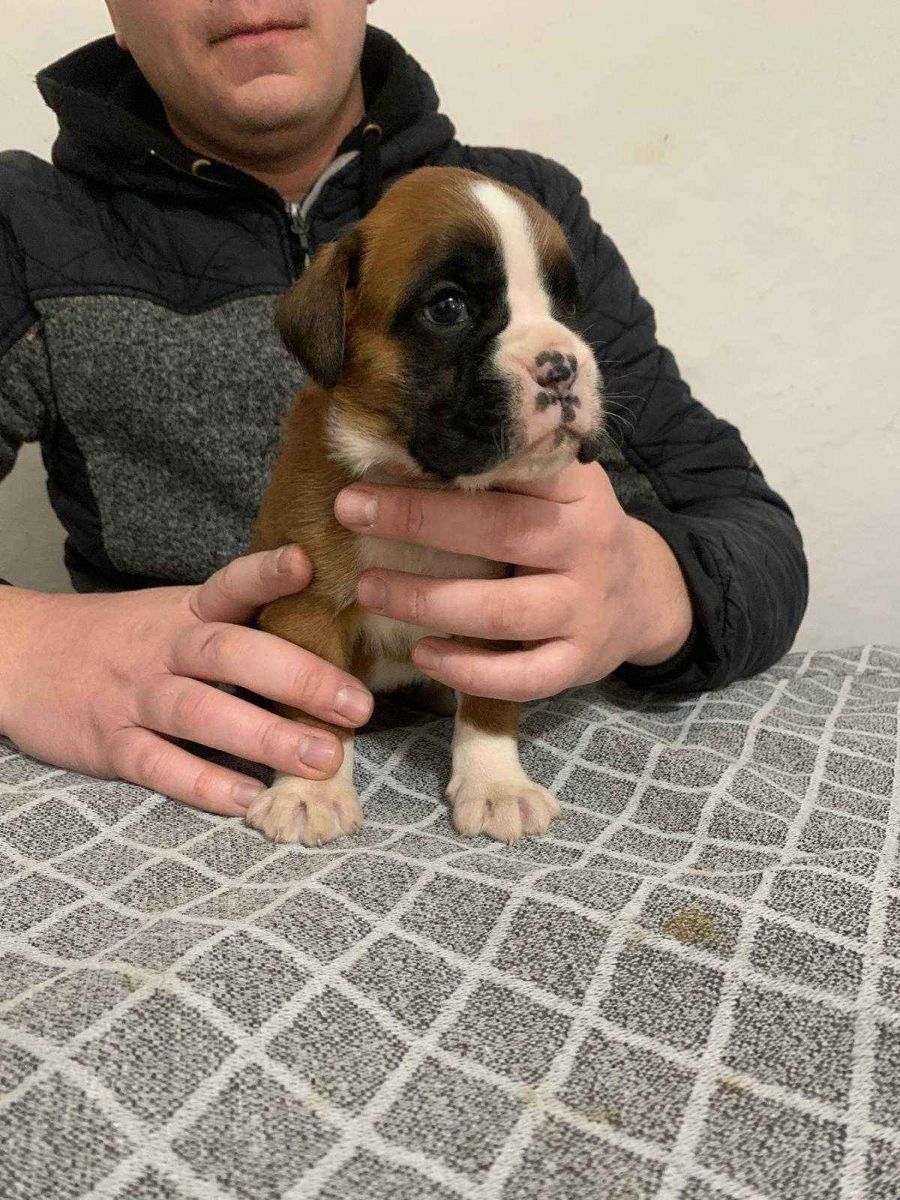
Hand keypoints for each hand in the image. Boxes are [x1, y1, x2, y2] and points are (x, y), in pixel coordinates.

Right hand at [0, 546, 372, 814]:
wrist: (22, 656)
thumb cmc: (123, 640)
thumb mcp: (174, 617)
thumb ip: (238, 629)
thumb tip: (329, 647)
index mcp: (186, 612)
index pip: (229, 585)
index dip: (266, 574)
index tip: (306, 564)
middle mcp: (163, 648)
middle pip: (229, 654)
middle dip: (296, 678)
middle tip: (355, 706)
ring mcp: (135, 695)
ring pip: (200, 713)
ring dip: (265, 736)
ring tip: (322, 758)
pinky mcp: (110, 743)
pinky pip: (158, 765)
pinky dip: (203, 783)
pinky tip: (247, 797)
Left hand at [334, 463, 692, 701]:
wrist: (645, 595)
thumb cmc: (571, 531)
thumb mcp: (555, 487)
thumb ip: (501, 470)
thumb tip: (398, 443)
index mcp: (577, 489)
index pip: (516, 464)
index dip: (447, 460)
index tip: (382, 454)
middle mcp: (587, 544)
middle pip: (501, 531)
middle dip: (419, 521)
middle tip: (350, 511)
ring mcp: (585, 608)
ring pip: (503, 610)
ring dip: (428, 600)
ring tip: (368, 588)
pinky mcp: (578, 662)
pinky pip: (522, 675)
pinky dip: (468, 670)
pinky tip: (423, 654)